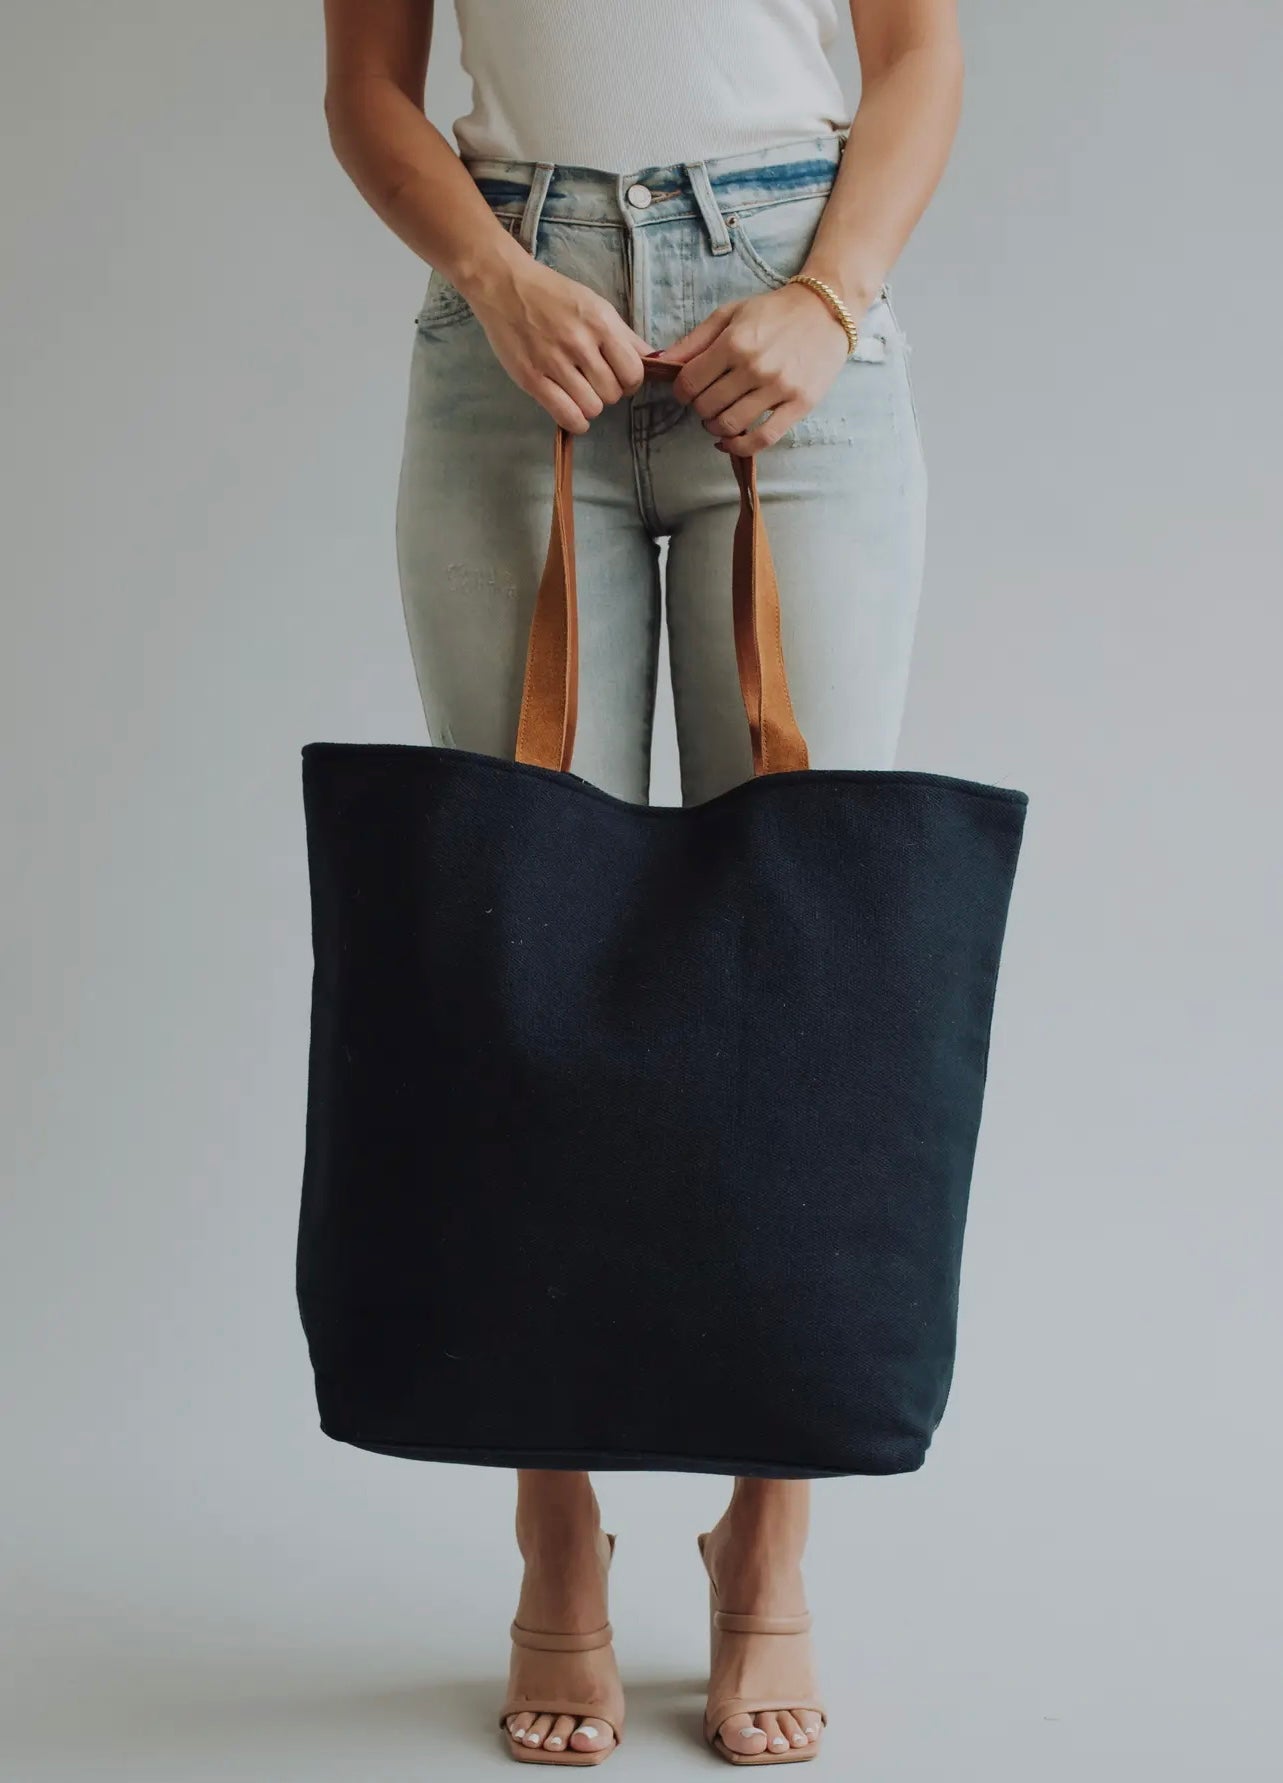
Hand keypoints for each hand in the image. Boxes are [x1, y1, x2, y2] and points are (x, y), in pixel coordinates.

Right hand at [468, 254, 654, 433]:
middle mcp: (580, 343)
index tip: (618, 376)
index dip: (630, 380)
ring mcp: (554, 363)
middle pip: (613, 393)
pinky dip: (576, 421)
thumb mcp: (596, 305)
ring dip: (590, 405)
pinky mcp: (532, 379)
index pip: (633, 372)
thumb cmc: (553, 294)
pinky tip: (572, 410)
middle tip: (594, 381)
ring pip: (592, 408)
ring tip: (579, 391)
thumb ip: (624, 335)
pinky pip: (567, 416)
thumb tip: (653, 359)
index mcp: (600, 323)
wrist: (504, 286)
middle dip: (608, 392)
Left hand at [651, 284, 850, 453]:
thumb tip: (661, 362)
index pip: (690, 384)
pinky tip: (730, 442)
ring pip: (730, 425)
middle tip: (708, 400)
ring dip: (716, 428)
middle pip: (707, 407)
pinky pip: (763, 438)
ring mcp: (778, 388)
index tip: (687, 391)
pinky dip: (740, 447)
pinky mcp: (799, 404)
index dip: (681, 392)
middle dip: (700, 408)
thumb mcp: (730, 314)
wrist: (825, 310)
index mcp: (734, 343)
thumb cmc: (773, 312)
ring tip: (719, 418)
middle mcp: (755, 367)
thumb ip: (694, 340)